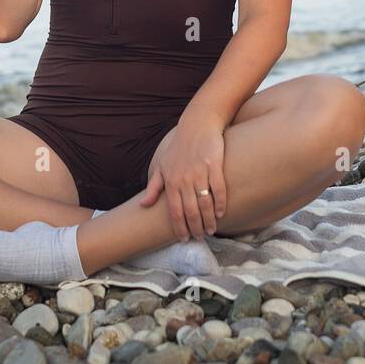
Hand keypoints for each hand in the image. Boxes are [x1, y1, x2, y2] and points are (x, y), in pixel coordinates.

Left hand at [139, 119, 227, 240]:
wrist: (197, 124)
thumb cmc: (179, 147)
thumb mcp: (162, 165)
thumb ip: (154, 187)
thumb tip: (143, 205)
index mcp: (171, 181)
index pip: (174, 212)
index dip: (180, 228)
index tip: (185, 239)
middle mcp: (184, 179)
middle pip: (190, 211)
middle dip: (195, 228)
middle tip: (200, 237)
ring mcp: (200, 172)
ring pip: (205, 204)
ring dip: (209, 220)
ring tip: (211, 230)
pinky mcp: (214, 165)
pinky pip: (219, 189)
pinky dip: (220, 204)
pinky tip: (221, 213)